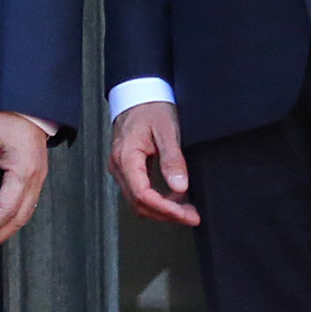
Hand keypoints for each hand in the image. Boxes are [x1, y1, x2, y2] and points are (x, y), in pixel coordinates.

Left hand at [0, 113, 52, 254]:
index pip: (7, 209)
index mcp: (23, 172)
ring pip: (24, 215)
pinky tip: (0, 227)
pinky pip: (26, 206)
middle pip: (18, 219)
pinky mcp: (34, 177)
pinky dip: (11, 221)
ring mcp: (37, 179)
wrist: (26, 104)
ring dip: (4, 232)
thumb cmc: (5, 117)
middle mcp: (35, 180)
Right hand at [108, 102, 197, 226]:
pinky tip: (175, 198)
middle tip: (191, 217)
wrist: (138, 94)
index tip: (185, 214)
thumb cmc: (150, 108)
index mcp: (126, 157)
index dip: (165, 209)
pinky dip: (157, 200)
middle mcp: (119, 167)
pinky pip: (140, 192)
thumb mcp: (167, 130)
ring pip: (138, 202)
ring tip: (186, 210)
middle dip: (166, 215)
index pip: (142, 195)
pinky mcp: (128, 169)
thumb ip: (172, 159)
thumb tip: (179, 187)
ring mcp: (121, 169)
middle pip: (139, 204)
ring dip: (162, 210)